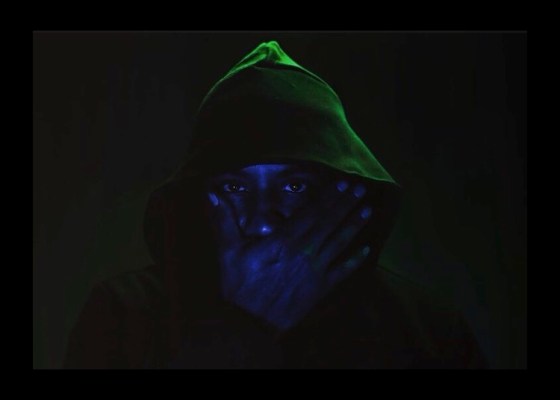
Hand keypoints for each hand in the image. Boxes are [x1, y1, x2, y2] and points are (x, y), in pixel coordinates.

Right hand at [210, 180, 372, 330]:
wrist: (249, 323)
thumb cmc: (239, 287)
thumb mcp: (227, 252)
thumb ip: (224, 223)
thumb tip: (211, 197)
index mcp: (285, 240)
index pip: (312, 213)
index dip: (329, 197)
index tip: (342, 183)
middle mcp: (305, 252)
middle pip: (330, 223)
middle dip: (346, 204)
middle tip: (361, 188)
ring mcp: (316, 271)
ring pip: (339, 243)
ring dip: (354, 225)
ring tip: (368, 210)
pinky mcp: (320, 288)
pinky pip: (342, 272)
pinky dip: (355, 261)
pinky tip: (367, 250)